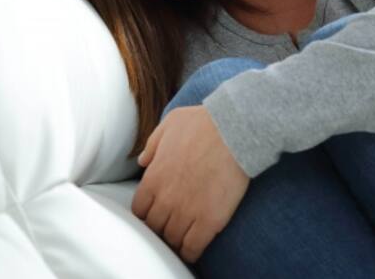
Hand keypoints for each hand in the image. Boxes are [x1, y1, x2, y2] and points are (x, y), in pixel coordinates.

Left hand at [130, 105, 249, 263]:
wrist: (235, 131)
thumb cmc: (203, 123)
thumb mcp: (170, 124)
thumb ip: (152, 144)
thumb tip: (142, 160)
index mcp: (154, 177)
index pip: (139, 210)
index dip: (147, 213)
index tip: (156, 212)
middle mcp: (166, 198)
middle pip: (154, 227)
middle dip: (160, 227)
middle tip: (170, 225)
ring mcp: (187, 212)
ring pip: (172, 240)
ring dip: (175, 240)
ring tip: (182, 237)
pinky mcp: (209, 221)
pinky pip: (192, 248)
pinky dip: (190, 252)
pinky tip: (192, 249)